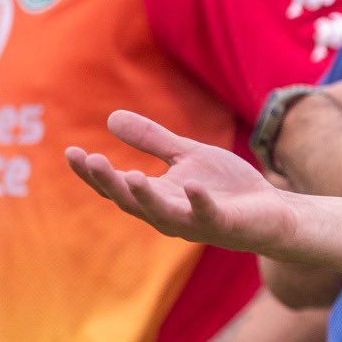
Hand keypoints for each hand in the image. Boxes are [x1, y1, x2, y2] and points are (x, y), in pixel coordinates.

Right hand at [67, 111, 303, 255]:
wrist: (270, 210)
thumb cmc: (225, 186)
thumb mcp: (186, 155)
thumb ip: (152, 140)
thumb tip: (111, 118)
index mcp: (157, 197)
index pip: (117, 187)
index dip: (93, 173)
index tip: (71, 152)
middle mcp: (169, 214)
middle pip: (131, 201)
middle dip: (109, 182)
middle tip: (90, 160)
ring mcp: (195, 222)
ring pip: (162, 214)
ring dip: (145, 196)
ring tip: (130, 175)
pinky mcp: (223, 224)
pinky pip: (208, 215)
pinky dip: (198, 201)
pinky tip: (190, 184)